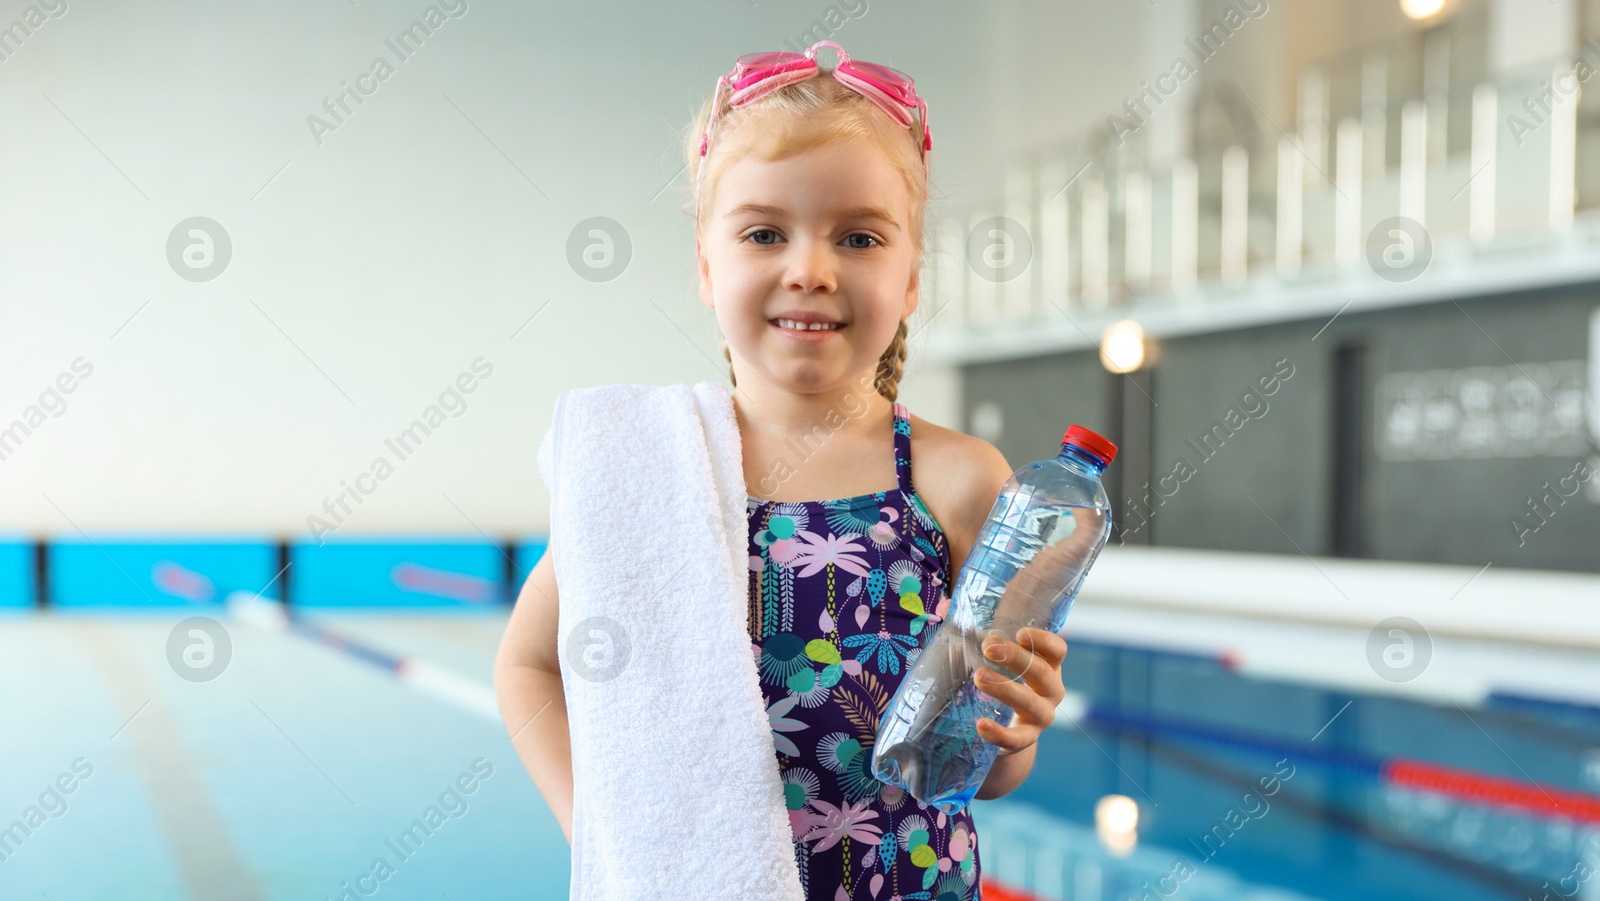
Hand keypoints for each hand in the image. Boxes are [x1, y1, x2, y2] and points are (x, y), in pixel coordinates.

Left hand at [972, 627, 1068, 755]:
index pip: (1057, 650)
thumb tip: (947, 608)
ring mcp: (1041, 716)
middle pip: (1042, 672)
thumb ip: (974, 630)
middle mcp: (1051, 690)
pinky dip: (999, 733)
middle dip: (1015, 658)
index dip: (1044, 641)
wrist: (1006, 726)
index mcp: (1048, 665)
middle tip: (987, 647)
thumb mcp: (996, 657)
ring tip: (978, 676)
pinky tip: (980, 725)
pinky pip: (1016, 739)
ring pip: (1029, 702)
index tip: (1020, 633)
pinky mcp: (1026, 739)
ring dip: (1005, 688)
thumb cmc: (1003, 678)